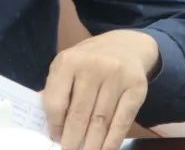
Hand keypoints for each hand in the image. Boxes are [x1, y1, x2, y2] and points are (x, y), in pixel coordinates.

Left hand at [41, 29, 159, 149]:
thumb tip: (48, 123)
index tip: (55, 139)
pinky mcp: (136, 87)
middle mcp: (92, 66)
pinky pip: (122, 120)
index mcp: (68, 61)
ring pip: (100, 120)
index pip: (56, 102)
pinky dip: (113, 140)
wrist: (127, 45)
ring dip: (92, 145)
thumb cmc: (91, 60)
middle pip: (79, 114)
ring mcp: (116, 76)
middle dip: (72, 140)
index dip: (54, 125)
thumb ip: (56, 89)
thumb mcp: (69, 65)